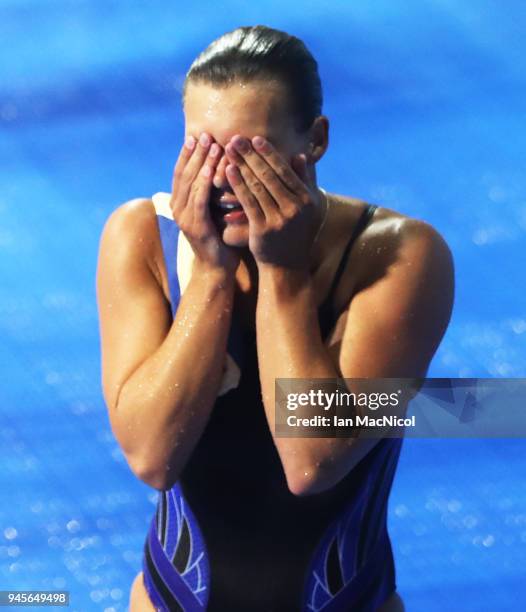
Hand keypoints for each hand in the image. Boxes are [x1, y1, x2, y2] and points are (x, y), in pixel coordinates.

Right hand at [170, 132, 240, 274]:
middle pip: (183, 173)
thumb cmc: (221, 238)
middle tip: (205, 134)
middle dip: (194, 153)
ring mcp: (184, 218)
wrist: (217, 268)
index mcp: (181, 203)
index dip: (189, 153)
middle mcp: (177, 208)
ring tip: (211, 145)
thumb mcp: (216, 209)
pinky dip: (204, 182)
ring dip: (200, 162)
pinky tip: (213, 169)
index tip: (199, 135)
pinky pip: (199, 199)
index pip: (181, 172)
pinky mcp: (195, 226)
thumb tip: (225, 165)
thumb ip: (214, 190)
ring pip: (190, 183)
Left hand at [224, 135, 323, 268]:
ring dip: (242, 165)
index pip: (285, 171)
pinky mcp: (263, 229)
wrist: (286, 266)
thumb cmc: (294, 234)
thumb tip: (300, 156)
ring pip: (257, 186)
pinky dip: (238, 184)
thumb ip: (304, 181)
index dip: (269, 153)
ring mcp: (279, 219)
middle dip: (251, 155)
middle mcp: (295, 208)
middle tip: (236, 138)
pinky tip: (228, 171)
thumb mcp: (306, 208)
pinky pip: (248, 201)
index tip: (255, 139)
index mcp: (307, 199)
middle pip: (269, 175)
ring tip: (229, 150)